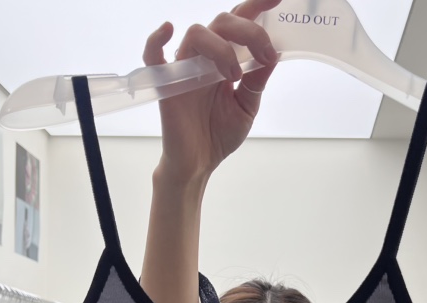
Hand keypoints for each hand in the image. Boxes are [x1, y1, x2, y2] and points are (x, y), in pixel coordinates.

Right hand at [144, 0, 280, 183]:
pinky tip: (167, 29)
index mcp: (225, 60)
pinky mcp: (167, 84)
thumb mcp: (246, 107)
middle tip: (265, 54)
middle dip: (249, 31)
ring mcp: (184, 68)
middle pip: (222, 23)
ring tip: (234, 75)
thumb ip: (257, 81)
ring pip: (197, 33)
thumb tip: (274, 54)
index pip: (239, 24)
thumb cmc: (218, 136)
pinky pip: (153, 54)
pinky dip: (156, 39)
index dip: (256, 7)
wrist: (199, 163)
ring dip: (222, 47)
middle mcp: (205, 58)